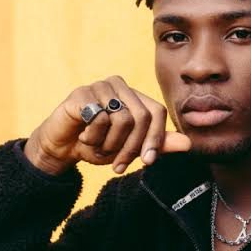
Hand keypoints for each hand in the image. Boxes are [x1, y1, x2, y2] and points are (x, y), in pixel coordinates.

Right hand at [24, 75, 190, 175]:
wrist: (62, 148)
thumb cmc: (98, 144)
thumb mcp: (131, 148)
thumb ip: (157, 143)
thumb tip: (188, 143)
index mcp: (134, 95)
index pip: (157, 111)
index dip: (155, 138)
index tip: (147, 161)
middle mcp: (119, 85)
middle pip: (141, 117)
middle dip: (131, 147)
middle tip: (117, 164)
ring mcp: (99, 86)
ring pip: (122, 119)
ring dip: (109, 144)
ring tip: (97, 145)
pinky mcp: (81, 93)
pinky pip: (99, 118)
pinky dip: (93, 137)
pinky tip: (83, 137)